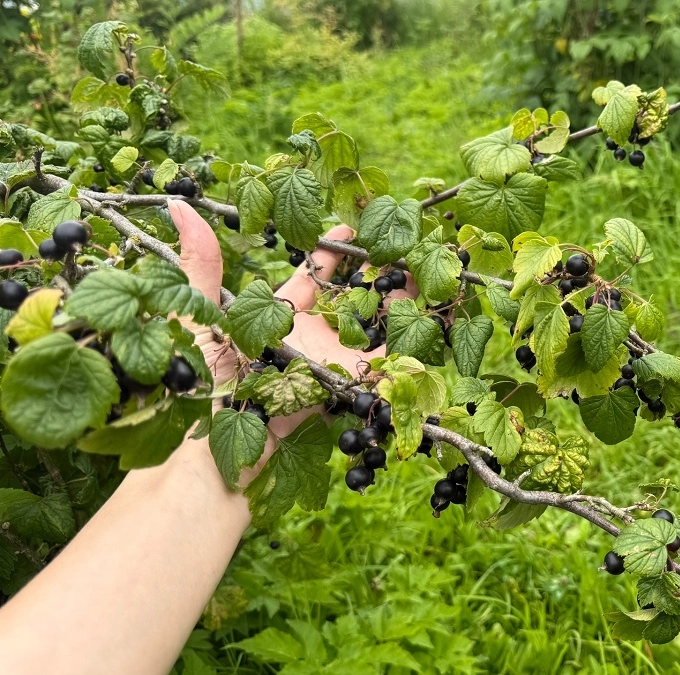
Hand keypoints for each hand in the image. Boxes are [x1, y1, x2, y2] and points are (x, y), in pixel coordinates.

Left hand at [168, 202, 416, 439]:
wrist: (213, 449)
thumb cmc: (197, 384)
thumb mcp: (196, 314)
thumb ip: (199, 263)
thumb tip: (180, 204)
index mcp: (273, 318)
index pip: (309, 277)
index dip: (331, 251)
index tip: (354, 225)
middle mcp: (305, 339)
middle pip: (348, 300)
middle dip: (376, 274)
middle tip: (401, 246)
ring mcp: (327, 365)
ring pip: (372, 329)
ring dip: (398, 305)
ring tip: (424, 276)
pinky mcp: (345, 391)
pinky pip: (382, 368)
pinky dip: (406, 349)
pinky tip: (427, 322)